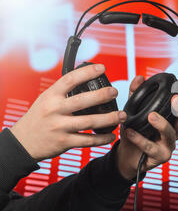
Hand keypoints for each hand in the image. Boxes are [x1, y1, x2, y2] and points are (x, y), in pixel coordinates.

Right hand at [10, 64, 127, 160]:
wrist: (23, 142)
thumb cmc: (39, 118)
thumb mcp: (46, 99)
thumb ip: (64, 92)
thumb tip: (86, 77)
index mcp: (51, 96)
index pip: (70, 80)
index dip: (87, 73)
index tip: (102, 68)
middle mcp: (55, 110)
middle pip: (83, 100)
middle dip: (102, 95)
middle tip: (115, 92)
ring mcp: (60, 127)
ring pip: (89, 122)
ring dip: (109, 118)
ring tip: (121, 115)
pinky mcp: (64, 142)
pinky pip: (88, 141)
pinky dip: (102, 139)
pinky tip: (111, 135)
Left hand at [116, 76, 177, 179]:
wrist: (127, 156)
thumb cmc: (136, 132)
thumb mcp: (134, 111)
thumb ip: (136, 94)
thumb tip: (139, 78)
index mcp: (172, 119)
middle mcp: (174, 132)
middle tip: (175, 99)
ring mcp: (168, 145)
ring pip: (171, 134)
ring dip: (162, 124)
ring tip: (151, 116)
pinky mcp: (160, 157)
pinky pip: (151, 148)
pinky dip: (140, 139)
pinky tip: (131, 132)